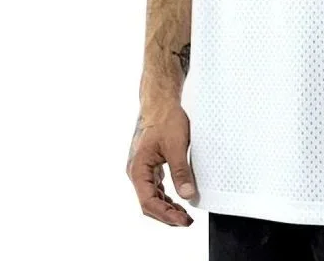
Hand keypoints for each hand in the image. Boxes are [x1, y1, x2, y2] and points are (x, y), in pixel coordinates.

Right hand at [126, 103, 195, 226]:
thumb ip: (181, 171)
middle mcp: (136, 172)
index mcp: (138, 168)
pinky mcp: (149, 166)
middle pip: (149, 203)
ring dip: (166, 208)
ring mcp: (142, 169)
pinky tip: (176, 202)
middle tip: (186, 221)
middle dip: (167, 215)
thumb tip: (187, 195)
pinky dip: (165, 197)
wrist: (161, 102)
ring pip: (152, 197)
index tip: (182, 220)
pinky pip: (155, 188)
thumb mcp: (177, 145)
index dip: (166, 214)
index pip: (148, 202)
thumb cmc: (165, 119)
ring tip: (184, 215)